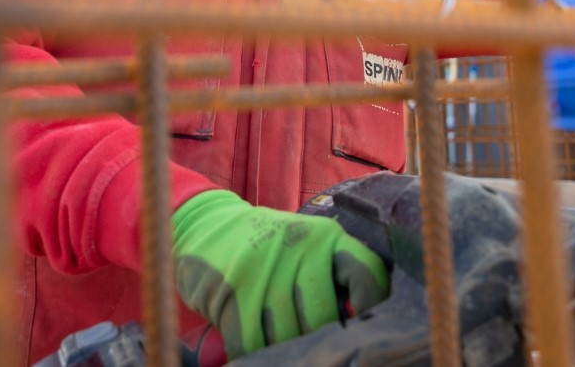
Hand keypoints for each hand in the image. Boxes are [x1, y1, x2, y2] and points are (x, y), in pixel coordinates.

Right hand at [171, 190, 388, 357]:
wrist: (205, 225)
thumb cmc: (265, 246)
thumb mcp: (303, 244)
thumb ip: (330, 273)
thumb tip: (357, 319)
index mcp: (324, 236)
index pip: (364, 272)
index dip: (370, 304)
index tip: (361, 326)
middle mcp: (298, 247)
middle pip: (323, 317)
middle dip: (314, 335)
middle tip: (306, 338)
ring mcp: (264, 268)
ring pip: (287, 334)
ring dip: (281, 346)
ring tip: (276, 337)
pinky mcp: (232, 289)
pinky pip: (252, 341)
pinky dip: (253, 350)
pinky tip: (254, 341)